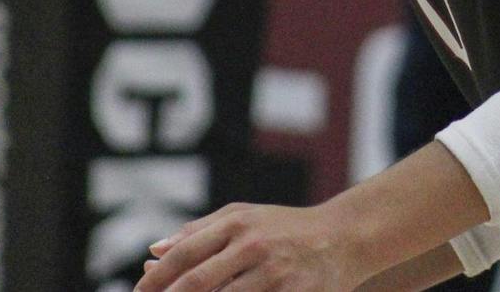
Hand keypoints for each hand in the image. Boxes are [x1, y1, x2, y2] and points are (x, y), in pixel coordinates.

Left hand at [135, 202, 365, 291]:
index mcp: (237, 222)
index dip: (154, 280)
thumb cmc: (288, 228)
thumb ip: (200, 231)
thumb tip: (153, 250)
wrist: (345, 236)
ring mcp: (274, 272)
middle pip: (195, 282)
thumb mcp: (247, 217)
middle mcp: (253, 244)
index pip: (183, 253)